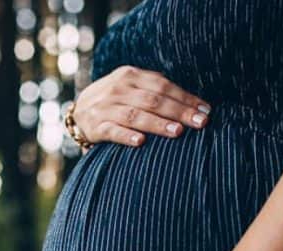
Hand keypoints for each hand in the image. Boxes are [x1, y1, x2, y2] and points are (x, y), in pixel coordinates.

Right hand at [73, 65, 211, 146]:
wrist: (77, 112)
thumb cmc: (116, 101)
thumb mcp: (132, 87)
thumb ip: (156, 90)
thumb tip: (195, 104)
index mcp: (130, 76)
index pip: (163, 86)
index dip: (186, 98)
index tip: (205, 110)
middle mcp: (118, 89)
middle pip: (153, 100)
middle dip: (179, 111)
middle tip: (200, 123)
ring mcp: (105, 108)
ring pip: (135, 115)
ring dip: (158, 124)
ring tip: (178, 132)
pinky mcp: (95, 127)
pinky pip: (112, 132)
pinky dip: (127, 136)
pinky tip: (141, 142)